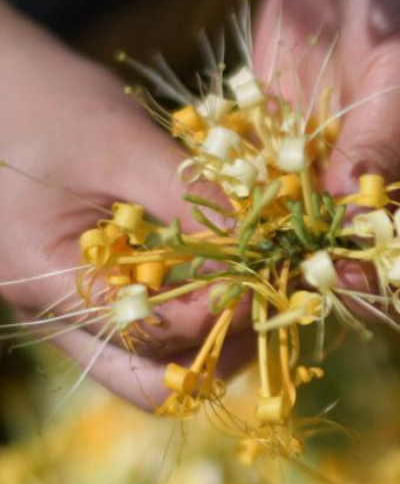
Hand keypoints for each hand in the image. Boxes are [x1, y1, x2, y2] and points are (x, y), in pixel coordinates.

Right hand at [0, 0, 244, 407]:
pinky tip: (234, 275)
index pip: (152, 335)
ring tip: (262, 287)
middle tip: (274, 299)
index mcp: (44, 282)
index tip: (272, 274)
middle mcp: (51, 318)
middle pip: (152, 384)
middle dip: (224, 351)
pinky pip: (150, 334)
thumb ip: (189, 198)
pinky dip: (196, 315)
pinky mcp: (89, 295)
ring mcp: (69, 314)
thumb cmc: (39, 99)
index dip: (222, 314)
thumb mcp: (119, 140)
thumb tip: (263, 243)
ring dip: (216, 340)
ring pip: (154, 368)